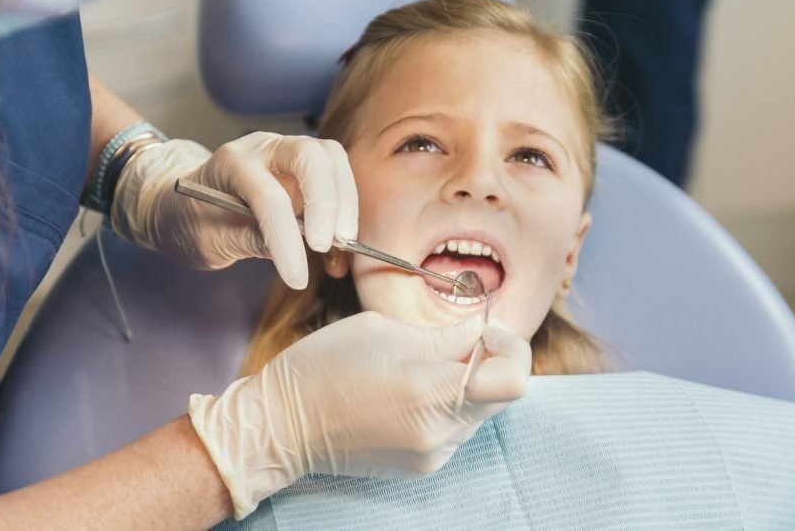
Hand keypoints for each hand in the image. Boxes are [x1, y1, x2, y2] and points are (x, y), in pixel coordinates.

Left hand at [111, 133, 357, 288]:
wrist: (184, 205)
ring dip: (344, 201)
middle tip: (327, 244)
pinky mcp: (305, 170)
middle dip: (326, 202)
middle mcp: (264, 148)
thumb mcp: (208, 241)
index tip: (296, 277)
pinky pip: (335, 177)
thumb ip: (248, 241)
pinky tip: (338, 245)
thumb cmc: (191, 221)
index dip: (286, 238)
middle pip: (310, 156)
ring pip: (332, 159)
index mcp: (231, 163)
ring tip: (341, 244)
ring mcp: (287, 154)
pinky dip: (345, 208)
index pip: (267, 196)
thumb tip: (292, 252)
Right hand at [188, 311, 531, 519]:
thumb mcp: (382, 331)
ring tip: (422, 364)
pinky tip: (411, 388)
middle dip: (490, 359)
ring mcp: (434, 455)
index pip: (514, 380)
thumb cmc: (322, 368)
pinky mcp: (425, 466)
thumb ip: (443, 335)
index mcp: (429, 393)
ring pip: (482, 409)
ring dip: (469, 381)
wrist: (281, 427)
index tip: (484, 328)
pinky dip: (450, 401)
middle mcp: (439, 433)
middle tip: (453, 339)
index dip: (510, 347)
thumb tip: (482, 330)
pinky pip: (459, 427)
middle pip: (502, 394)